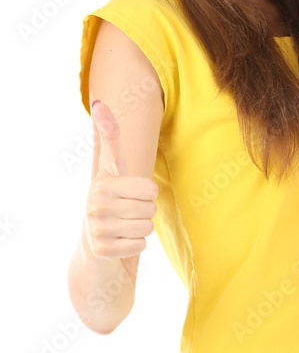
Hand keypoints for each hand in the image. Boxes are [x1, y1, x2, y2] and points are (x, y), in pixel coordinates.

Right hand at [83, 100, 158, 259]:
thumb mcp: (112, 168)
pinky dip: (136, 246)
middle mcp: (95, 203)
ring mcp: (97, 227)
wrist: (94, 242)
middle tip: (128, 213)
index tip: (128, 192)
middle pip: (151, 208)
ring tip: (125, 227)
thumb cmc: (111, 199)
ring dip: (142, 229)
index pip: (149, 187)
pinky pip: (140, 246)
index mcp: (102, 182)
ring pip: (148, 227)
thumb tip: (100, 102)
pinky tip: (121, 242)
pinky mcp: (102, 250)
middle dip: (146, 212)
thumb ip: (110, 137)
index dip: (146, 192)